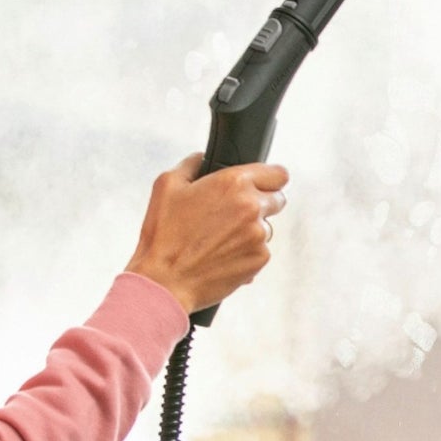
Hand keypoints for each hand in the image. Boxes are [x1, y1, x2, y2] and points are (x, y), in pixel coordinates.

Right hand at [124, 154, 288, 314]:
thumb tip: (202, 159)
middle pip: (277, 199)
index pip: (277, 173)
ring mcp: (259, 236)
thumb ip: (191, 164)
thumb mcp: (166, 186)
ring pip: (267, 227)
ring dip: (251, 230)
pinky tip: (221, 256)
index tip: (261, 184)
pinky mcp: (259, 260)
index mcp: (233, 183)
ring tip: (219, 240)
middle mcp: (252, 207)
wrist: (165, 281)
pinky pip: (260, 250)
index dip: (268, 178)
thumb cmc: (163, 235)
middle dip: (260, 203)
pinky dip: (246, 252)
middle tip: (233, 214)